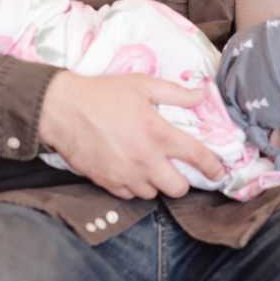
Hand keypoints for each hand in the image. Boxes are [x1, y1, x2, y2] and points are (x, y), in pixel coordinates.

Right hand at [39, 71, 225, 199]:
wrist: (61, 110)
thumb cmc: (103, 94)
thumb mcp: (142, 85)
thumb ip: (175, 93)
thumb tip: (201, 95)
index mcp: (158, 134)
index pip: (197, 156)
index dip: (213, 167)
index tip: (218, 171)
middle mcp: (145, 160)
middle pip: (178, 188)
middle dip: (183, 181)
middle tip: (177, 168)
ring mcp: (125, 175)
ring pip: (154, 195)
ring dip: (157, 184)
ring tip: (152, 167)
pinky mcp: (107, 183)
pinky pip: (130, 196)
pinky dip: (135, 187)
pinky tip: (132, 171)